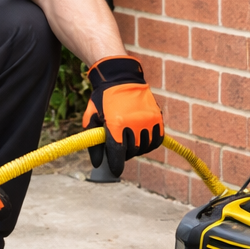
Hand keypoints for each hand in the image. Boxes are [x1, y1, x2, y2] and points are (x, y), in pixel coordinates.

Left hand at [82, 56, 163, 175]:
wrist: (121, 77)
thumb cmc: (103, 99)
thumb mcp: (93, 118)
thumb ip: (95, 143)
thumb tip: (97, 164)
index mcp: (116, 124)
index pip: (118, 153)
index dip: (116, 165)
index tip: (115, 171)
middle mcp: (134, 123)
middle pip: (131, 151)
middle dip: (124, 154)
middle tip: (119, 149)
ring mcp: (148, 120)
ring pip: (144, 147)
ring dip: (136, 149)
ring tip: (130, 142)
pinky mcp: (157, 117)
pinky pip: (156, 139)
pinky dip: (149, 143)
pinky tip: (142, 140)